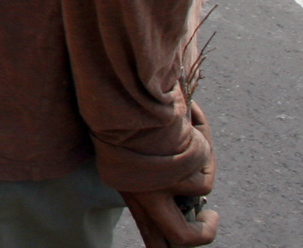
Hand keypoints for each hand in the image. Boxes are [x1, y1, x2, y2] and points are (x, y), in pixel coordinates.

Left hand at [123, 102, 217, 246]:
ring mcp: (160, 187)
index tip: (186, 235)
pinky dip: (204, 149)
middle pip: (179, 238)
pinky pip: (205, 173)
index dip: (169, 244)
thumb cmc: (126, 119)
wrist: (119, 99)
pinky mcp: (177, 174)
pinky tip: (188, 126)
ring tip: (188, 137)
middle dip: (203, 233)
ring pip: (201, 192)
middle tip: (211, 218)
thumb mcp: (135, 154)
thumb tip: (194, 200)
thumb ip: (159, 178)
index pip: (152, 236)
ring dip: (203, 164)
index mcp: (130, 191)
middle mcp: (142, 195)